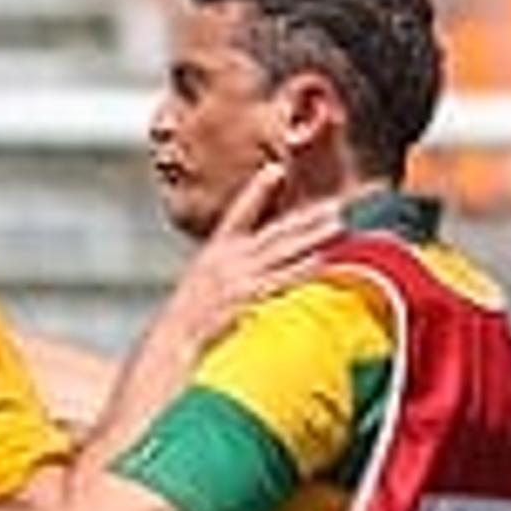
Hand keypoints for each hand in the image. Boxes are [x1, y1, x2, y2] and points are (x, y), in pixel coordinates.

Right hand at [157, 161, 343, 361]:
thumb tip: (260, 252)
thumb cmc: (190, 315)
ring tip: (338, 226)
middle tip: (334, 205)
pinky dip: (301, 269)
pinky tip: (320, 261)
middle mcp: (227, 260)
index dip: (257, 190)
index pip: (239, 213)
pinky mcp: (247, 299)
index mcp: (214, 251)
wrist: (172, 341)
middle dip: (306, 218)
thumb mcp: (202, 279)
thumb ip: (229, 262)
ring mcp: (238, 278)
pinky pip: (280, 280)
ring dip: (312, 237)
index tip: (275, 169)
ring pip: (282, 252)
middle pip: (274, 233)